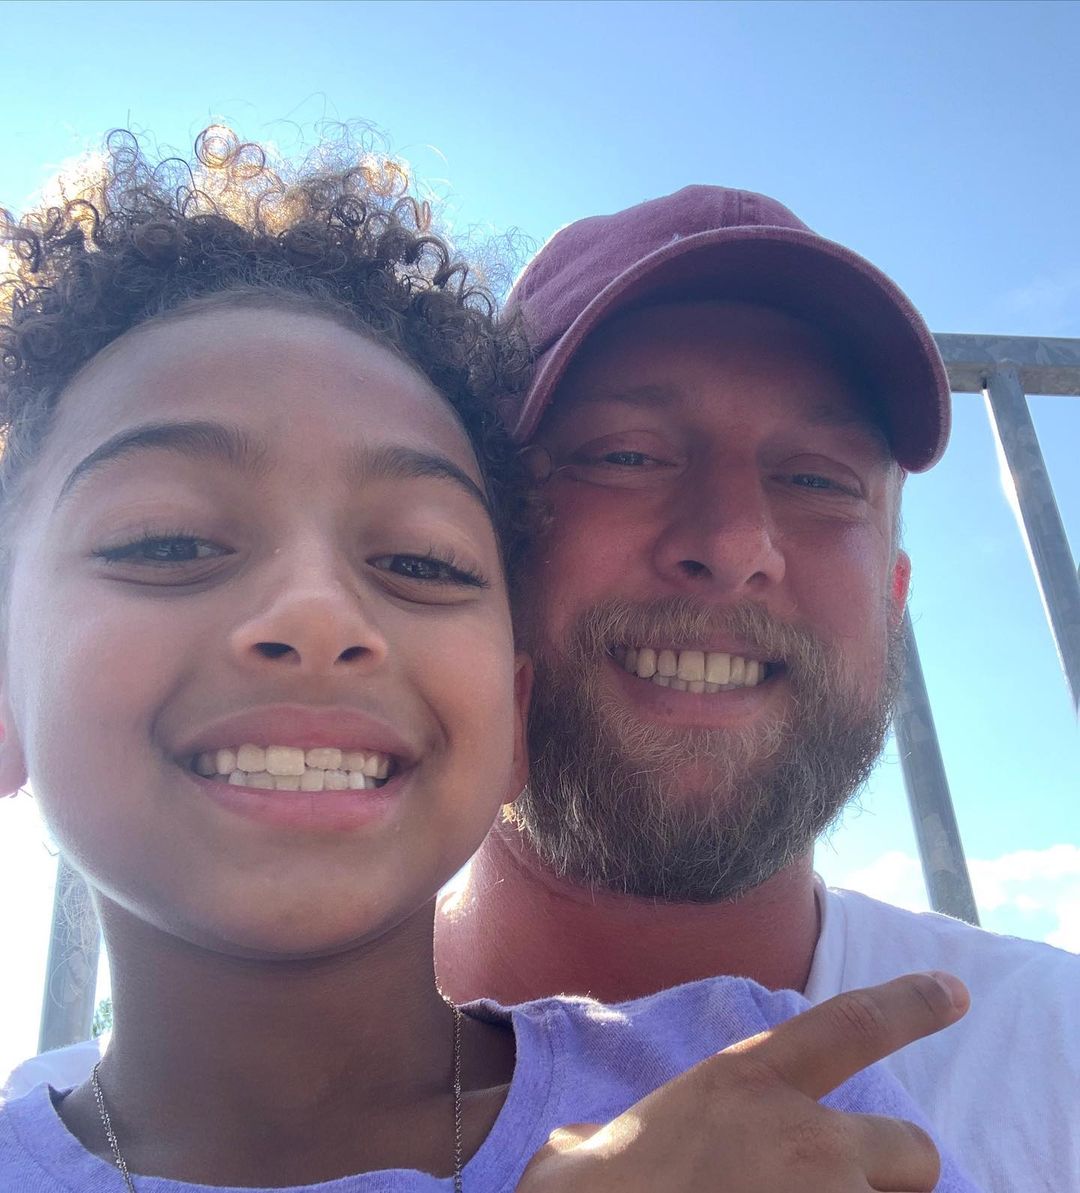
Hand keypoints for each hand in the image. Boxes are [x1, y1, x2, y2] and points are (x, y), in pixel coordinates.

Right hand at [516, 971, 968, 1191]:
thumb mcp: (605, 1139)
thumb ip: (633, 1131)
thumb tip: (580, 1147)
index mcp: (747, 1083)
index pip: (852, 1024)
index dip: (911, 1004)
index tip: (955, 991)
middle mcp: (803, 1140)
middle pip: (912, 1150)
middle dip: (894, 1173)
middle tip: (845, 1188)